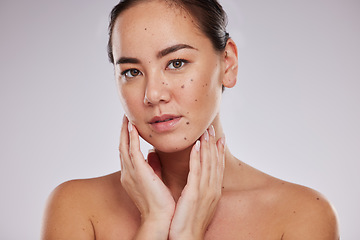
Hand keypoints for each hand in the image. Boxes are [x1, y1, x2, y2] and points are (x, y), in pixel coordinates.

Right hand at [119, 116, 174, 238]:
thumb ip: (152, 166)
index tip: (130, 126)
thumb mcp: (154, 180)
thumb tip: (152, 153)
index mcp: (131, 176)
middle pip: (122, 147)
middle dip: (123, 132)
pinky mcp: (138, 172)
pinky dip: (131, 137)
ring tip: (127, 118)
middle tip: (125, 118)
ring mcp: (130, 172)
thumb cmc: (160, 202)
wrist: (159, 218)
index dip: (127, 139)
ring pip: (124, 146)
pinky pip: (132, 150)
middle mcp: (127, 173)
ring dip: (125, 131)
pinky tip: (132, 126)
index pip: (127, 153)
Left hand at [169, 126, 225, 239]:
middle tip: (213, 129)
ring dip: (207, 146)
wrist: (186, 238)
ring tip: (206, 131)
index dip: (219, 152)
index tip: (220, 139)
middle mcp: (212, 189)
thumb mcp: (197, 204)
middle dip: (214, 144)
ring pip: (208, 163)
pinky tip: (197, 145)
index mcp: (213, 192)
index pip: (217, 168)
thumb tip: (195, 181)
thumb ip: (197, 190)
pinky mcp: (194, 192)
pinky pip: (197, 171)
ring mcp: (205, 190)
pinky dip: (198, 157)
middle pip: (215, 162)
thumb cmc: (189, 223)